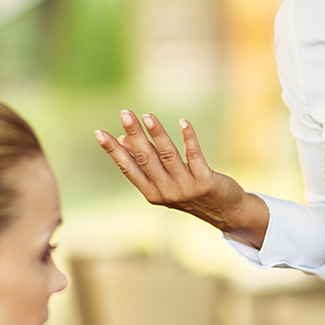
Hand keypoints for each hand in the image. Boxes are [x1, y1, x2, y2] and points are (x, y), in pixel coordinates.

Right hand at [93, 110, 265, 243]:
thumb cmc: (191, 191)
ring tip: (147, 115)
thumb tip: (125, 140)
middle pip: (146, 159)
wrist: (225, 211)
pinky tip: (183, 122)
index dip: (113, 151)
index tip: (99, 133)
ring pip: (168, 155)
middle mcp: (166, 192)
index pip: (128, 168)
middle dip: (134, 135)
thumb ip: (147, 162)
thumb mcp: (165, 180)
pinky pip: (194, 156)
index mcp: (152, 193)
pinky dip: (188, 138)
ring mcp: (186, 188)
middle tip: (125, 113)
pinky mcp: (205, 182)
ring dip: (157, 134)